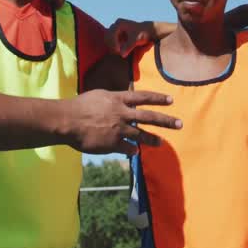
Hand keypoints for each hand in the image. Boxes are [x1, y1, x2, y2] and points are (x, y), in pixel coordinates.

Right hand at [60, 90, 180, 154]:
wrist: (67, 120)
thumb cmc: (78, 106)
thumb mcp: (98, 96)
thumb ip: (112, 99)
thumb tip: (121, 101)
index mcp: (118, 99)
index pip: (143, 97)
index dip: (158, 98)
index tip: (171, 100)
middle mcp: (122, 113)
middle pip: (149, 116)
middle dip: (166, 121)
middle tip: (179, 124)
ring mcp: (119, 129)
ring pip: (141, 135)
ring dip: (152, 139)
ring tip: (160, 142)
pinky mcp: (112, 143)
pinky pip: (127, 148)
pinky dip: (132, 150)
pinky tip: (134, 152)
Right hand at [106, 18, 156, 56]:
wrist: (147, 31)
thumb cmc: (142, 34)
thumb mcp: (135, 40)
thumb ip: (128, 47)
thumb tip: (122, 55)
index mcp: (119, 23)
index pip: (111, 34)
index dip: (114, 44)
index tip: (119, 51)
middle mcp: (115, 24)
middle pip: (108, 37)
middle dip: (112, 45)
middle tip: (119, 53)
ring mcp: (115, 28)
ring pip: (108, 39)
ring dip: (112, 46)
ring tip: (120, 52)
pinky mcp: (116, 33)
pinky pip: (110, 41)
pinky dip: (114, 46)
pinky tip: (120, 50)